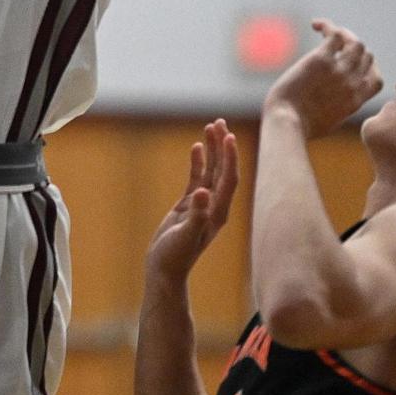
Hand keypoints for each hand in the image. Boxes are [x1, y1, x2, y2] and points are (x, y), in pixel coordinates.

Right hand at [146, 120, 237, 282]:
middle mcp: (214, 206)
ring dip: (212, 149)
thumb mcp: (185, 237)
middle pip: (223, 170)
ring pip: (211, 171)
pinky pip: (197, 178)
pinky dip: (198, 162)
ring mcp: (203, 204)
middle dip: (223, 146)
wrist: (165, 272)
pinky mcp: (190, 205)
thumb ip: (196, 216)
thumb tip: (203, 192)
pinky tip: (196, 147)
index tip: (229, 136)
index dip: (230, 158)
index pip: (229, 179)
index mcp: (218, 212)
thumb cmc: (175, 258)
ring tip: (211, 126)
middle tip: (219, 121)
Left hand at [263, 19, 382, 138]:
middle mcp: (353, 84)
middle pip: (367, 56)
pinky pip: (335, 34)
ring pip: (356, 43)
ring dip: (343, 33)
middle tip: (333, 44)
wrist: (287, 122)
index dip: (367, 67)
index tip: (350, 61)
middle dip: (352, 47)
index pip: (377, 78)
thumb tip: (332, 97)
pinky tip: (316, 25)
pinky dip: (327, 26)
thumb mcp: (329, 119)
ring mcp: (340, 71)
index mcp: (356, 101)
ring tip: (326, 32)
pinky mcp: (322, 60)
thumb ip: (338, 106)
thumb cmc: (300, 125)